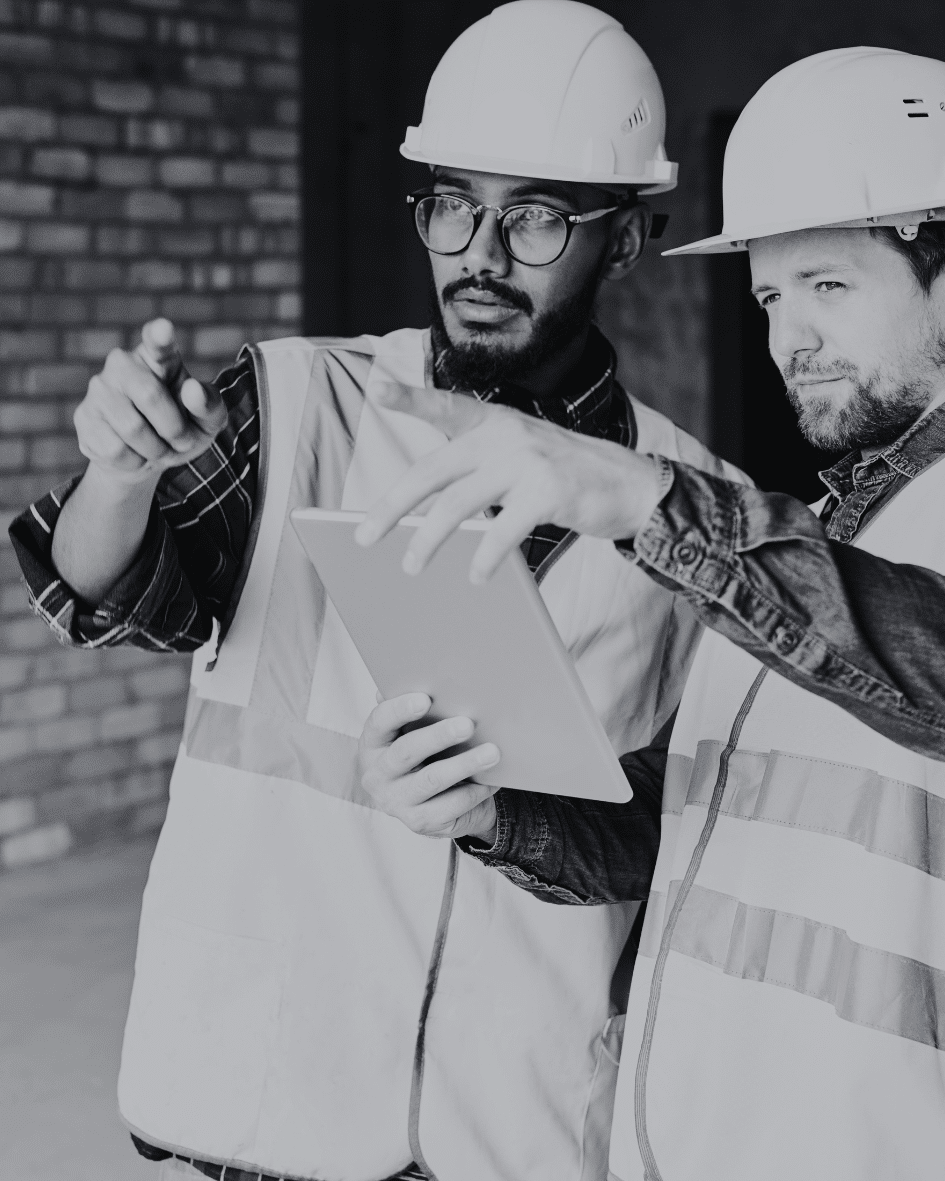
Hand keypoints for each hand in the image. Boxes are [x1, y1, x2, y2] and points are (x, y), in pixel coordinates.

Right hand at [73, 318, 228, 485]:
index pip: (158, 341)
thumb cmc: (181, 430)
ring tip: (158, 448)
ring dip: (156, 450)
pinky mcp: (84, 417)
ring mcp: (99, 388)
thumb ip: (210, 405)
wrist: (146, 460)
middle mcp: (123, 363)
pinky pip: (114, 449)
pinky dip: (134, 462)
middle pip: (150, 395)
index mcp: (159, 358)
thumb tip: (193, 390)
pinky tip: (134, 454)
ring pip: (132, 428)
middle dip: (174, 429)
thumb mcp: (206, 422)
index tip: (164, 329)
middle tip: (181, 440)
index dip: (160, 335)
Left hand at [355, 386, 661, 582]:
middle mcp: (506, 435)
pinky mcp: (548, 491)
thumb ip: (478, 472)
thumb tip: (425, 518)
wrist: (630, 484)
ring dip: (428, 539)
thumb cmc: (563, 477)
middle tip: (365, 535)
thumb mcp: (519, 456)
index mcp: (493, 423)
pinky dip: (485, 557)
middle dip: (393, 505)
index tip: (378, 389)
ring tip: (411, 565)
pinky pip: (503, 529)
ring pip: (458, 503)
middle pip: (433, 471)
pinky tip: (476, 576)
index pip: (444, 408)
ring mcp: (527, 461)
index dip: (410, 398)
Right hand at [358, 692, 500, 841]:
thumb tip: (418, 675)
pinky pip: (451, 805)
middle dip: (439, 736)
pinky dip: (474, 791)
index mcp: (372, 744)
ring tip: (492, 752)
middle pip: (407, 751)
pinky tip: (492, 779)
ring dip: (465, 763)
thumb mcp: (410, 732)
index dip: (400, 709)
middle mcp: (377, 775)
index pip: (379, 722)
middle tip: (468, 724)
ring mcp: (396, 802)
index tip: (425, 698)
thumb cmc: (422, 755)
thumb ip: (411, 709)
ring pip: (432, 780)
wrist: (427, 804)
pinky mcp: (419, 822)